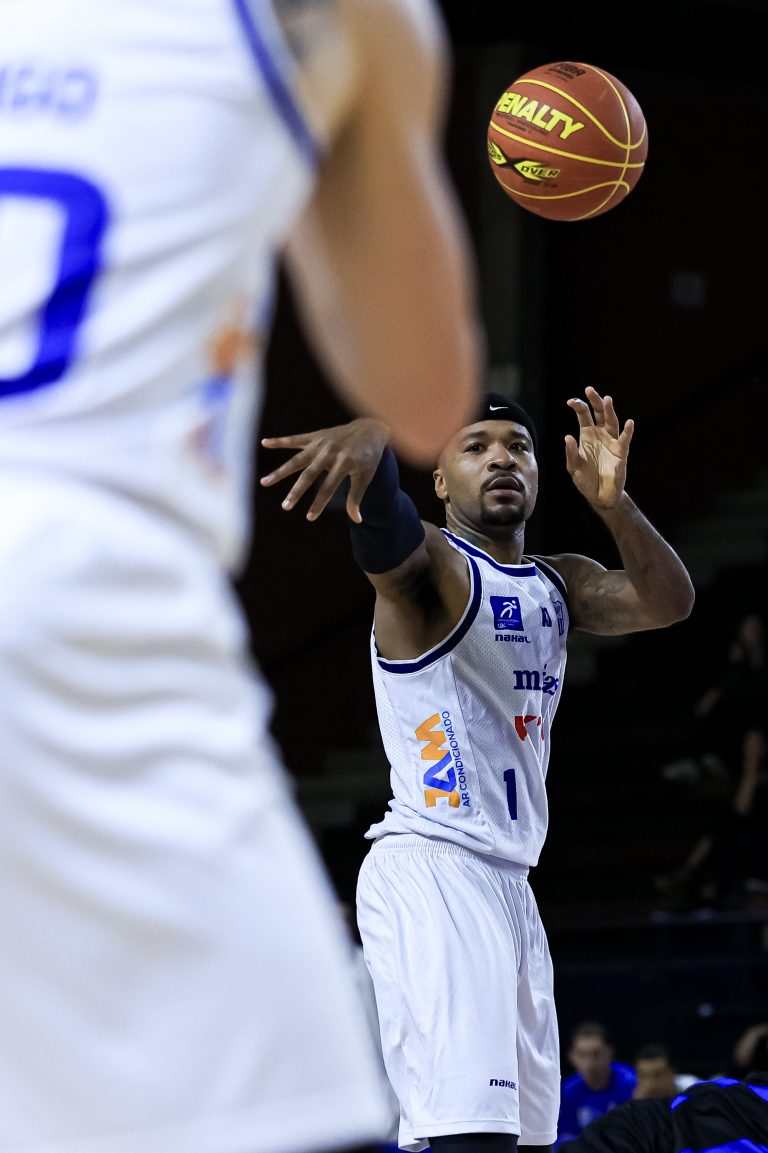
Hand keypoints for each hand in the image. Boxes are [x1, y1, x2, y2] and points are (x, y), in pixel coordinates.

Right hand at [260, 417, 389, 521]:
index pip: (329, 487)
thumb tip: (357, 520)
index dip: (319, 503)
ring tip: (264, 482)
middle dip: (296, 492)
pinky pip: (295, 439)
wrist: (371, 428)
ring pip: (297, 459)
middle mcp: (331, 452)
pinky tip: (264, 443)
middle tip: (285, 507)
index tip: (309, 517)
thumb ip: (356, 497)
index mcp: (345, 463)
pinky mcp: (316, 436)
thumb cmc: (369, 456)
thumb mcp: (366, 476)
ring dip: (280, 471)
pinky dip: (280, 441)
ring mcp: (322, 443)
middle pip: (309, 475)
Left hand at [564, 386, 633, 509]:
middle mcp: (600, 435)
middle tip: (589, 390)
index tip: (570, 401)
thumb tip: (568, 437)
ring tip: (607, 399)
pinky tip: (629, 423)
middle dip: (594, 401)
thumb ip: (571, 453)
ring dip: (609, 411)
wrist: (599, 496)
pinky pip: (625, 440)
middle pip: (599, 413)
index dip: (578, 406)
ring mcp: (611, 442)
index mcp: (587, 435)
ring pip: (612, 422)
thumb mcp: (574, 467)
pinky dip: (628, 431)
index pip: (583, 415)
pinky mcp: (621, 452)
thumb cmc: (586, 480)